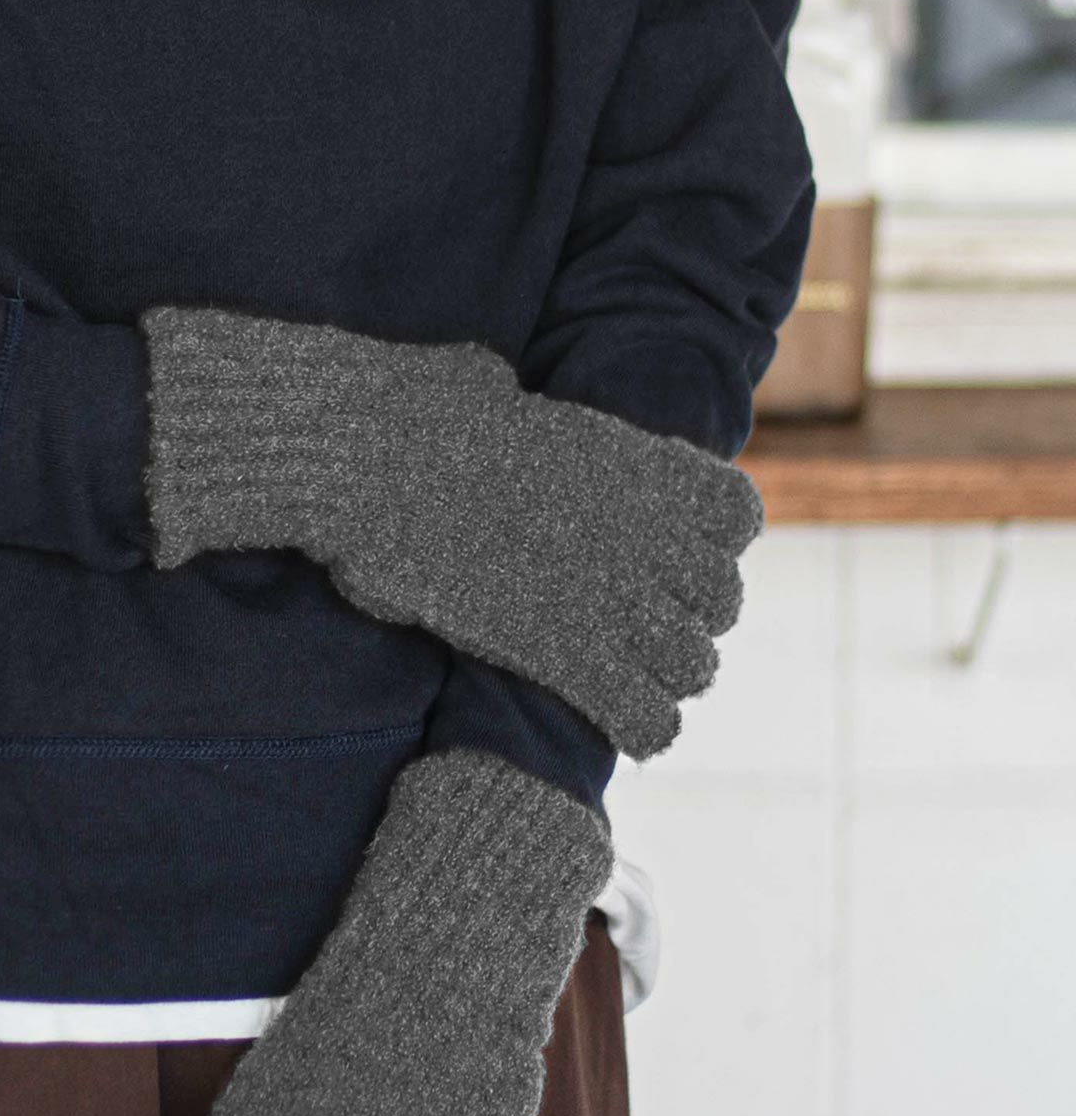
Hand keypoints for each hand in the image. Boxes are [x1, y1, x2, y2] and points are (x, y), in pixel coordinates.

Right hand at [140, 305, 762, 758]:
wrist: (378, 461)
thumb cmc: (412, 419)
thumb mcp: (489, 392)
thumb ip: (523, 417)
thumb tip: (487, 388)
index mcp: (638, 465)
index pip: (736, 518)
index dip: (712, 546)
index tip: (672, 559)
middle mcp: (645, 530)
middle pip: (721, 601)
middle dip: (688, 621)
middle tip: (647, 634)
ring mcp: (612, 596)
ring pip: (694, 665)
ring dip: (669, 678)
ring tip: (635, 681)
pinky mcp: (567, 654)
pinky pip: (646, 715)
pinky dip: (645, 727)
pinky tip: (626, 724)